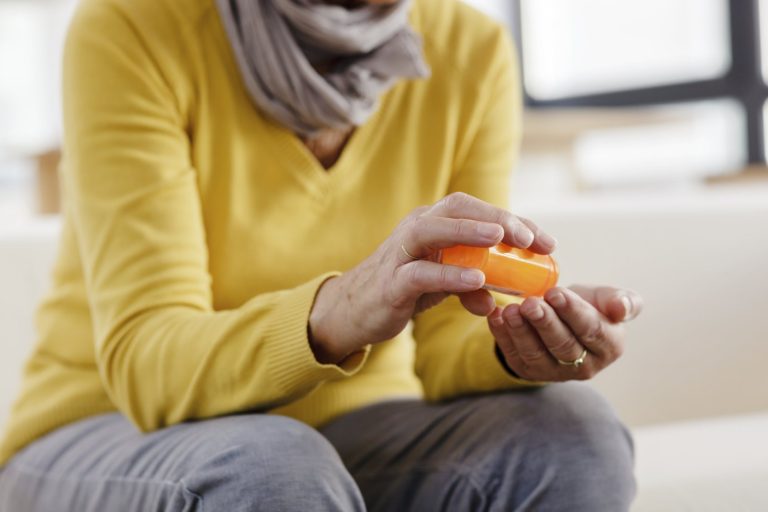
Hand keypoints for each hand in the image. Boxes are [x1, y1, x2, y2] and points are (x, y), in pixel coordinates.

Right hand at [309, 192, 556, 363]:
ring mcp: (400, 254)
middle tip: (529, 237)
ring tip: (501, 238)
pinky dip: (449, 275)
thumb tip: (496, 299)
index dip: (512, 220)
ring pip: (432, 230)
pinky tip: (476, 282)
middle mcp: (415, 230)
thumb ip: (468, 286)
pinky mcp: (391, 283)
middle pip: (457, 208)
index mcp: (431, 224)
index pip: (475, 210)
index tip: (546, 242)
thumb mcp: (439, 285)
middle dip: (496, 217)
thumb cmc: (400, 289)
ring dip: (469, 231)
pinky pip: (420, 274)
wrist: (352, 311)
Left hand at [488, 285, 642, 381]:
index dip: (572, 312)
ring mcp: (554, 372)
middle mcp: (585, 366)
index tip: (555, 293)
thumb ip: (622, 301)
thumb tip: (620, 308)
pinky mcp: (529, 371)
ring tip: (510, 310)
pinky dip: (502, 336)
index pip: (591, 330)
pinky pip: (514, 355)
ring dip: (521, 331)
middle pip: (563, 345)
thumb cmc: (589, 307)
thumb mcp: (608, 298)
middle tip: (530, 304)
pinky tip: (496, 316)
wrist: (562, 318)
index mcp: (609, 346)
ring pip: (536, 354)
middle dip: (544, 323)